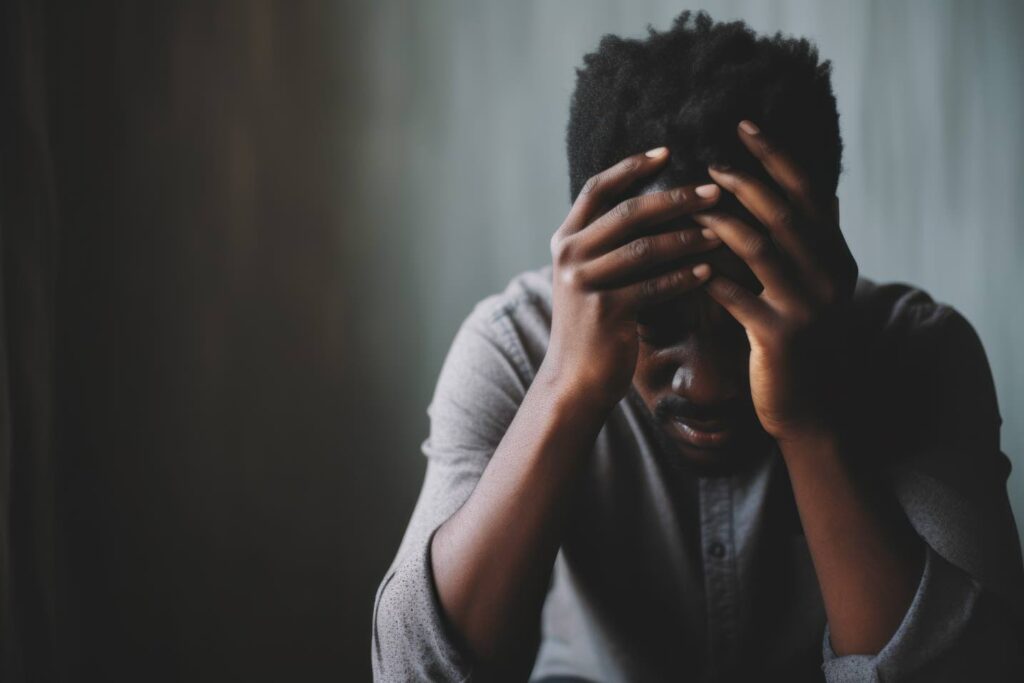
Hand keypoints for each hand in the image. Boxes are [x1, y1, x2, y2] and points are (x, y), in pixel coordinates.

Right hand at [543, 148, 722, 411]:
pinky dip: (683, 277)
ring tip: (720, 230)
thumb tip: (657, 202)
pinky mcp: (604, 312)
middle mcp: (569, 255)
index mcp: (566, 239)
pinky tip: (709, 271)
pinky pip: (652, 286)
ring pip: (644, 248)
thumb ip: (609, 242)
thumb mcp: (591, 276)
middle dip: (675, 199)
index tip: (669, 151)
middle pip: (627, 213)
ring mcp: (584, 283)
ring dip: (687, 237)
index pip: (598, 188)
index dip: (632, 167)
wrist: (575, 380)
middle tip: (714, 190)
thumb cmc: (594, 325)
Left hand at [690, 121, 859, 443]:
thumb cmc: (798, 341)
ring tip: (688, 204)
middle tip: (707, 162)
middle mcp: (830, 274)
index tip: (744, 125)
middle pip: (785, 212)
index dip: (777, 155)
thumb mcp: (813, 287)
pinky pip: (737, 295)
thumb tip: (817, 192)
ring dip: (721, 221)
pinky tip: (682, 261)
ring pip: (760, 248)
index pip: (810, 191)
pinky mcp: (781, 336)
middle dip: (745, 181)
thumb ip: (810, 242)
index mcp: (836, 256)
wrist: (810, 407)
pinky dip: (708, 274)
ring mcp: (808, 306)